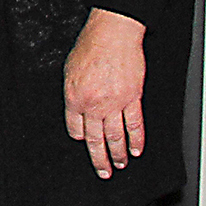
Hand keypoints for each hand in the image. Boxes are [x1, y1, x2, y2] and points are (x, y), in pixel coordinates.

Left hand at [65, 7, 146, 178]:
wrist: (112, 34)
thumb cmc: (90, 46)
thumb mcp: (69, 69)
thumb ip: (73, 91)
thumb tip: (76, 107)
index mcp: (74, 96)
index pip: (75, 127)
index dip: (79, 137)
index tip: (83, 143)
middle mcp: (93, 103)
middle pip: (95, 138)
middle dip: (99, 158)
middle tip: (103, 171)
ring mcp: (114, 103)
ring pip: (116, 136)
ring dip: (118, 154)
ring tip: (120, 165)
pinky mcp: (132, 98)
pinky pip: (135, 125)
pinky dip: (137, 140)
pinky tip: (137, 150)